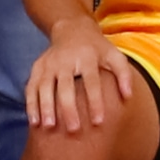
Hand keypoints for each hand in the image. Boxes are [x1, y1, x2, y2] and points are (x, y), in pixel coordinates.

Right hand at [24, 20, 134, 135]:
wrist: (72, 29)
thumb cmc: (97, 49)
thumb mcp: (114, 55)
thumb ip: (124, 74)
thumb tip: (128, 96)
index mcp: (86, 57)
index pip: (91, 81)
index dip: (95, 101)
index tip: (98, 122)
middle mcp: (65, 60)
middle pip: (65, 86)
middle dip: (68, 108)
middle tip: (73, 130)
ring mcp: (49, 63)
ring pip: (45, 86)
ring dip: (46, 107)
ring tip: (49, 127)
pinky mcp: (37, 68)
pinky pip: (31, 87)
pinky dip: (31, 105)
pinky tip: (34, 123)